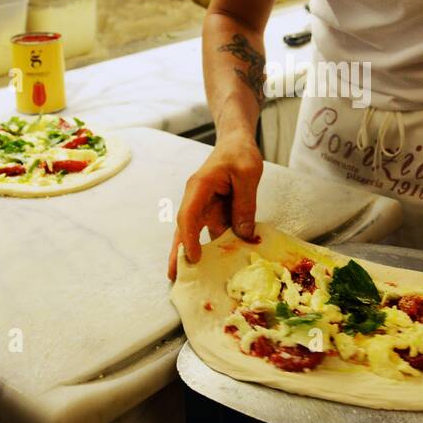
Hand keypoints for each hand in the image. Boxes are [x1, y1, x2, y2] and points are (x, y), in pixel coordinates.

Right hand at [166, 131, 263, 280]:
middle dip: (178, 253)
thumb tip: (243, 234)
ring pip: (195, 233)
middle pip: (183, 229)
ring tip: (195, 280)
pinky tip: (220, 265)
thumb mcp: (248, 174)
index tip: (194, 257)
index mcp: (199, 187)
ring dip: (195, 254)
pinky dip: (215, 248)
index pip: (188, 215)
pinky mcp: (213, 212)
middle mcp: (196, 199)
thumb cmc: (240, 154)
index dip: (188, 238)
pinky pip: (212, 232)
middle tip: (174, 277)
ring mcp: (203, 206)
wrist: (236, 142)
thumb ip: (245, 204)